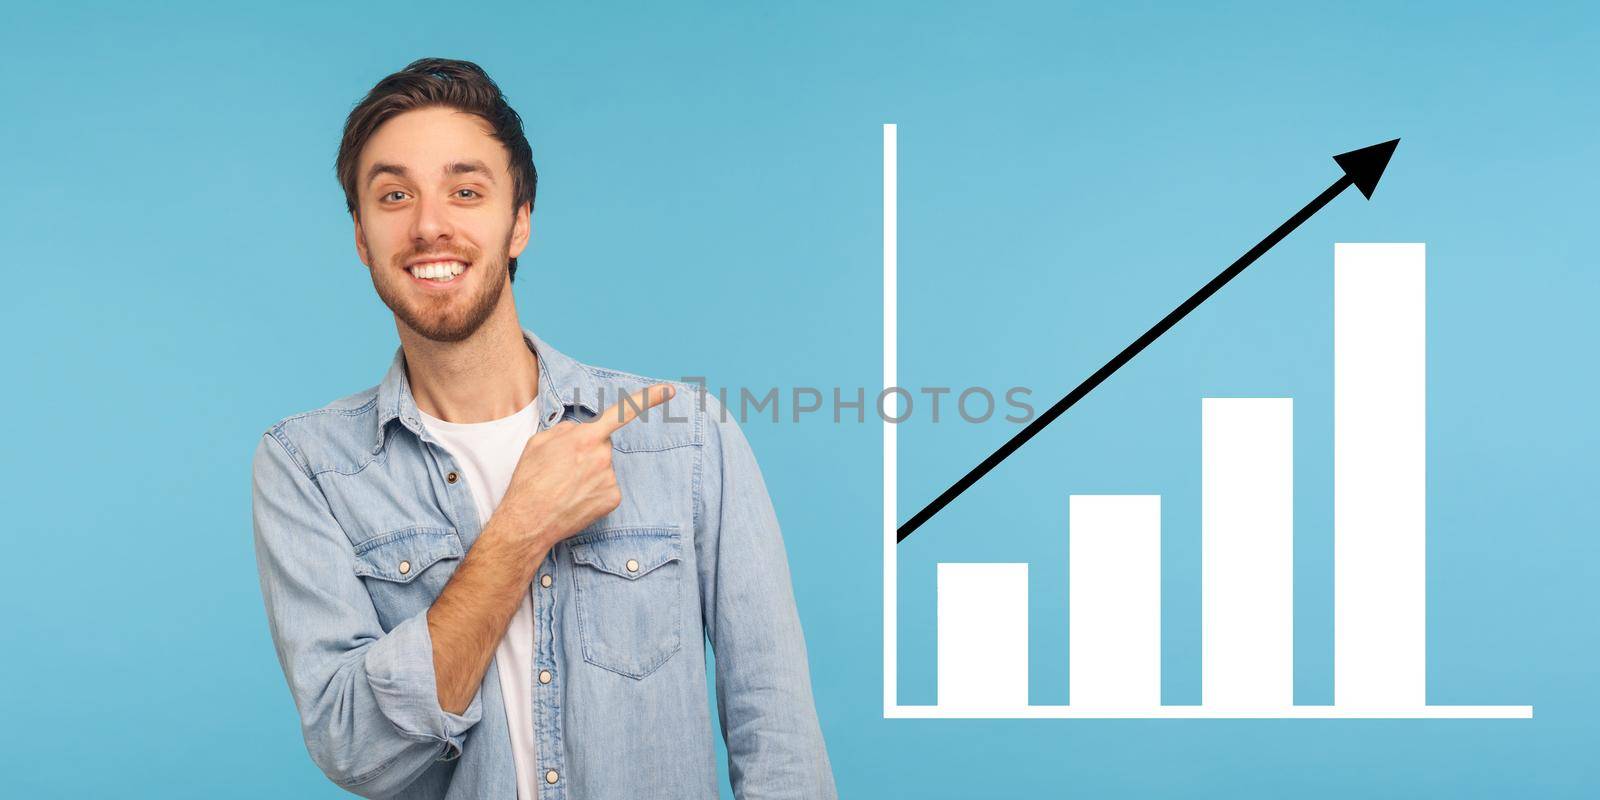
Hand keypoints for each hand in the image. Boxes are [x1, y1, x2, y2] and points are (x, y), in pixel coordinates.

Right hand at [496, 383, 676, 547]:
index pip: (622, 412)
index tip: (669, 390)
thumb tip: (581, 430)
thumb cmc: (530, 480)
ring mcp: (610, 479)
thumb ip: (565, 429)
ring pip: (603, 468)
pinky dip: (593, 491)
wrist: (529, 521)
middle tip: (562, 469)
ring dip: (588, 474)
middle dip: (587, 452)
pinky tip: (575, 498)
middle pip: (602, 445)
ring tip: (564, 486)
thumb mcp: (538, 441)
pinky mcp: (613, 499)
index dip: (648, 399)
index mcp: (586, 437)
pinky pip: (607, 487)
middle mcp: (603, 456)